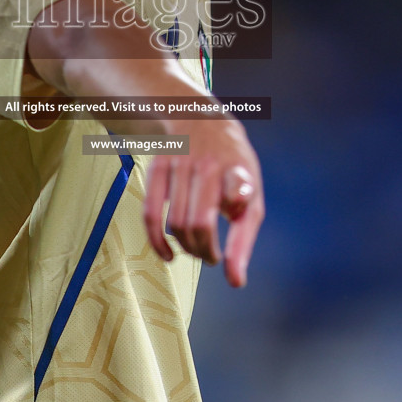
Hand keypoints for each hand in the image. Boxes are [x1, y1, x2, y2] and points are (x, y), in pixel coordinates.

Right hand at [142, 118, 263, 287]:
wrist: (202, 120)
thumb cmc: (233, 169)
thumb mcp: (251, 191)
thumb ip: (244, 236)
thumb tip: (235, 282)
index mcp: (238, 170)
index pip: (238, 186)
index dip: (237, 199)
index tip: (234, 221)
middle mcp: (209, 166)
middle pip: (201, 223)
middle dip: (206, 251)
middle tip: (212, 257)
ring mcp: (180, 166)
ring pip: (176, 223)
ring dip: (187, 248)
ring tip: (197, 251)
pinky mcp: (157, 168)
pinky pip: (150, 212)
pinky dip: (156, 240)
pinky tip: (167, 255)